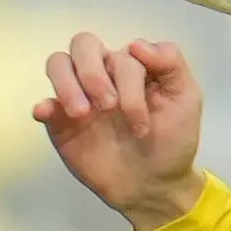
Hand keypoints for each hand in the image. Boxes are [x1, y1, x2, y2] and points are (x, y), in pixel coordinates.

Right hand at [34, 33, 204, 230]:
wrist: (154, 186)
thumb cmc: (172, 140)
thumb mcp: (187, 99)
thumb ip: (171, 63)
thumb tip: (135, 44)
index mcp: (132, 67)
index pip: (122, 54)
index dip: (130, 81)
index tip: (142, 117)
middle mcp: (103, 75)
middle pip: (83, 45)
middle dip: (94, 73)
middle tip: (108, 107)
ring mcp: (80, 97)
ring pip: (59, 64)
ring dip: (68, 83)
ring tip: (82, 114)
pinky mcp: (61, 124)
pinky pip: (44, 104)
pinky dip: (43, 104)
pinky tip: (46, 113)